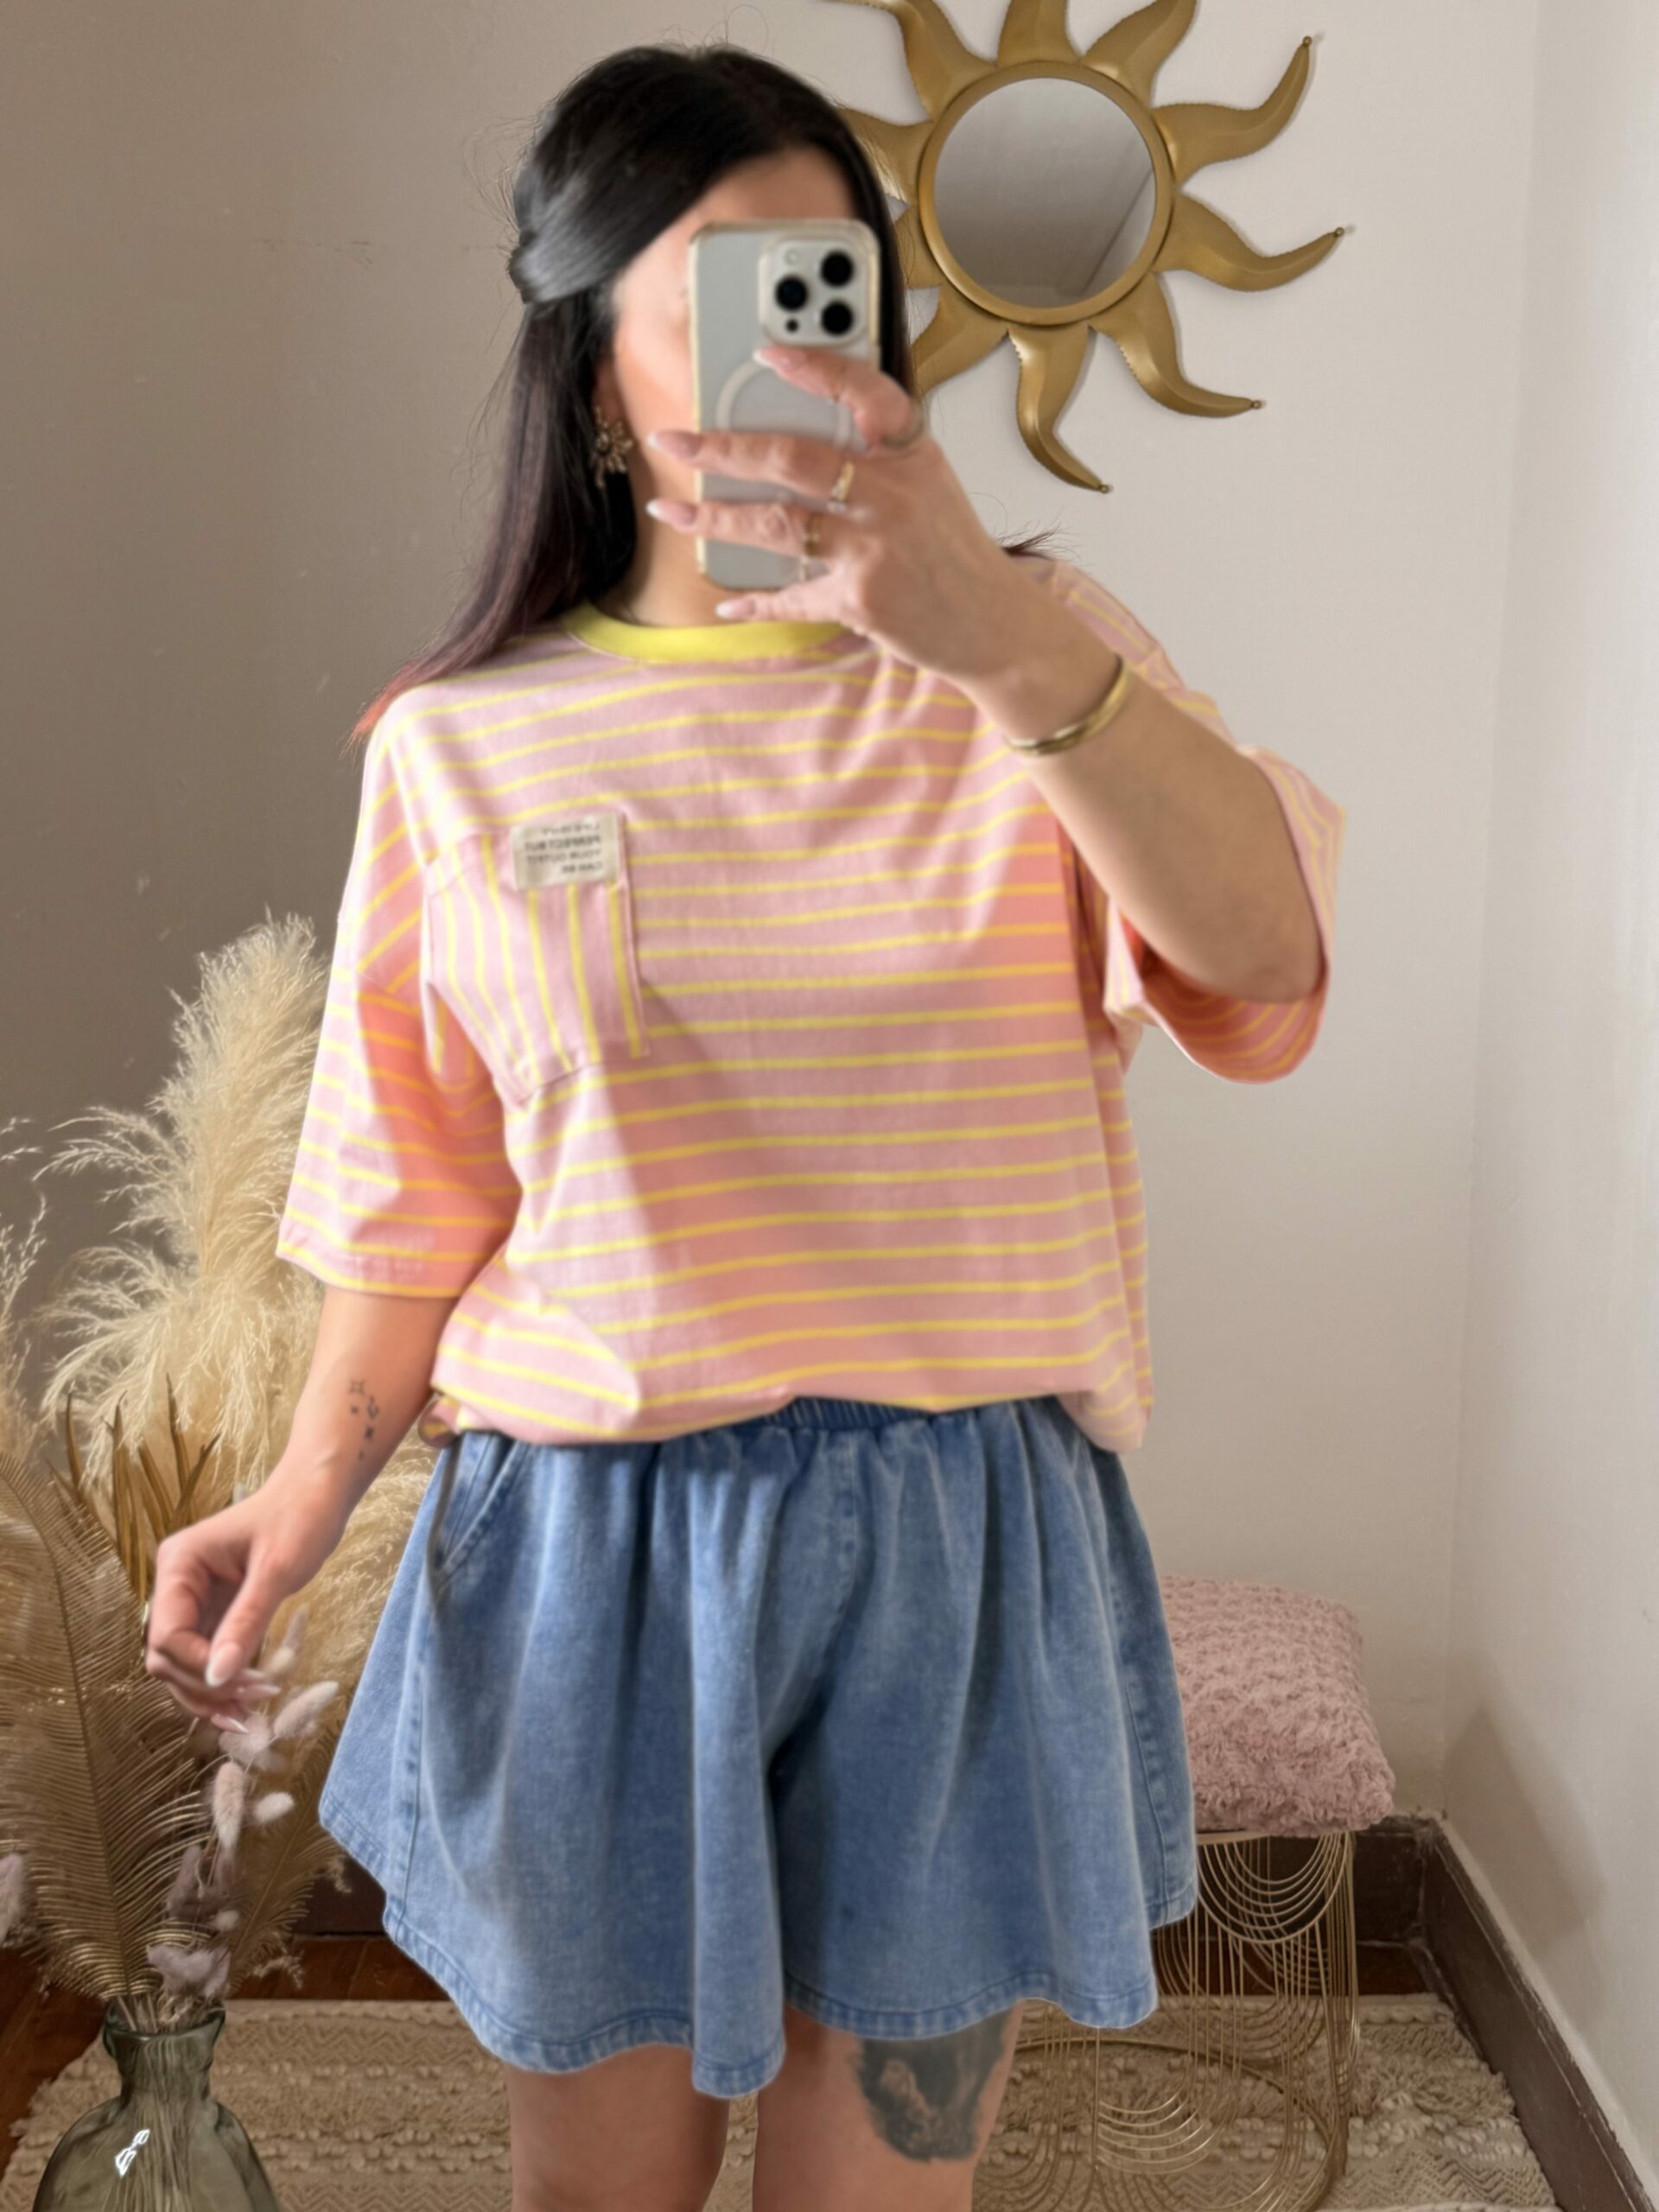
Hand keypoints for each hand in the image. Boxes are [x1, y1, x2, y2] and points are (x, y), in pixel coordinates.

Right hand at [143, 1471, 348, 1726]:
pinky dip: (223, 1682)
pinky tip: (248, 1702)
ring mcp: (193, 1601)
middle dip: (203, 1686)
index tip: (245, 1682)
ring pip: (182, 1666)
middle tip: (251, 1705)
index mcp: (178, 1564)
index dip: (200, 1667)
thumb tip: (217, 1678)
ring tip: (249, 1716)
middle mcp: (175, 1585)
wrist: (319, 1493)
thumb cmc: (300, 1517)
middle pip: (166, 1657)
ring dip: (210, 1694)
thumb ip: (246, 1622)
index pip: (167, 1635)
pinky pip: (207, 1658)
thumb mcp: (277, 1570)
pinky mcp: (214, 1614)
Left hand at [644, 342, 1039, 678]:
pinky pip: (792, 596)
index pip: (866, 393)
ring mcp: (875, 549)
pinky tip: (728, 599)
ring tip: (670, 513)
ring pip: (776, 524)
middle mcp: (894, 496)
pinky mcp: (861, 600)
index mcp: (912, 456)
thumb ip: (877, 457)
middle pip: (792, 458)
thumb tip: (794, 440)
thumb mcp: (930, 486)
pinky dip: (756, 600)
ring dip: (713, 520)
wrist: (994, 625)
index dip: (814, 367)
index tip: (765, 352)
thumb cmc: (954, 553)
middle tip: (674, 441)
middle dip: (721, 448)